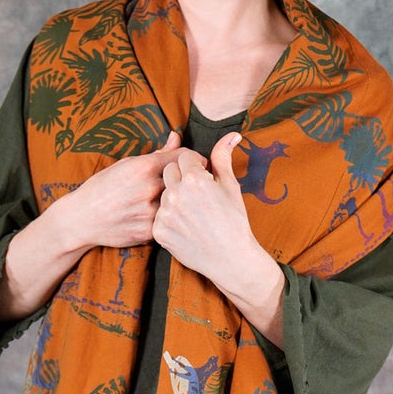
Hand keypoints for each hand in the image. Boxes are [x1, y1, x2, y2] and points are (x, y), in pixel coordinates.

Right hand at [51, 127, 181, 249]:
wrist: (80, 219)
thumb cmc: (102, 188)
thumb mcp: (126, 164)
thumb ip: (157, 153)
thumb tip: (176, 137)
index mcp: (144, 167)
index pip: (185, 157)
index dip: (190, 160)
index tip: (191, 165)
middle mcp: (150, 189)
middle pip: (184, 180)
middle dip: (184, 181)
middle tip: (180, 185)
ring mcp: (150, 212)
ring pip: (177, 203)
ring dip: (174, 202)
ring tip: (158, 202)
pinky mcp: (149, 232)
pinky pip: (167, 221)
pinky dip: (163, 218)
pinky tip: (149, 216)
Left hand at [153, 133, 258, 280]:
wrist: (230, 259)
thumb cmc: (234, 221)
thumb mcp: (230, 186)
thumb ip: (223, 157)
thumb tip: (232, 135)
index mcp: (194, 179)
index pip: (183, 157)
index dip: (195, 165)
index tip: (203, 177)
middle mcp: (175, 194)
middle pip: (169, 171)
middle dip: (181, 177)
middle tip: (197, 194)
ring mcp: (165, 214)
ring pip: (163, 193)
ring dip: (174, 197)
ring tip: (193, 212)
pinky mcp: (158, 231)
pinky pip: (159, 214)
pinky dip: (169, 217)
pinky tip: (185, 226)